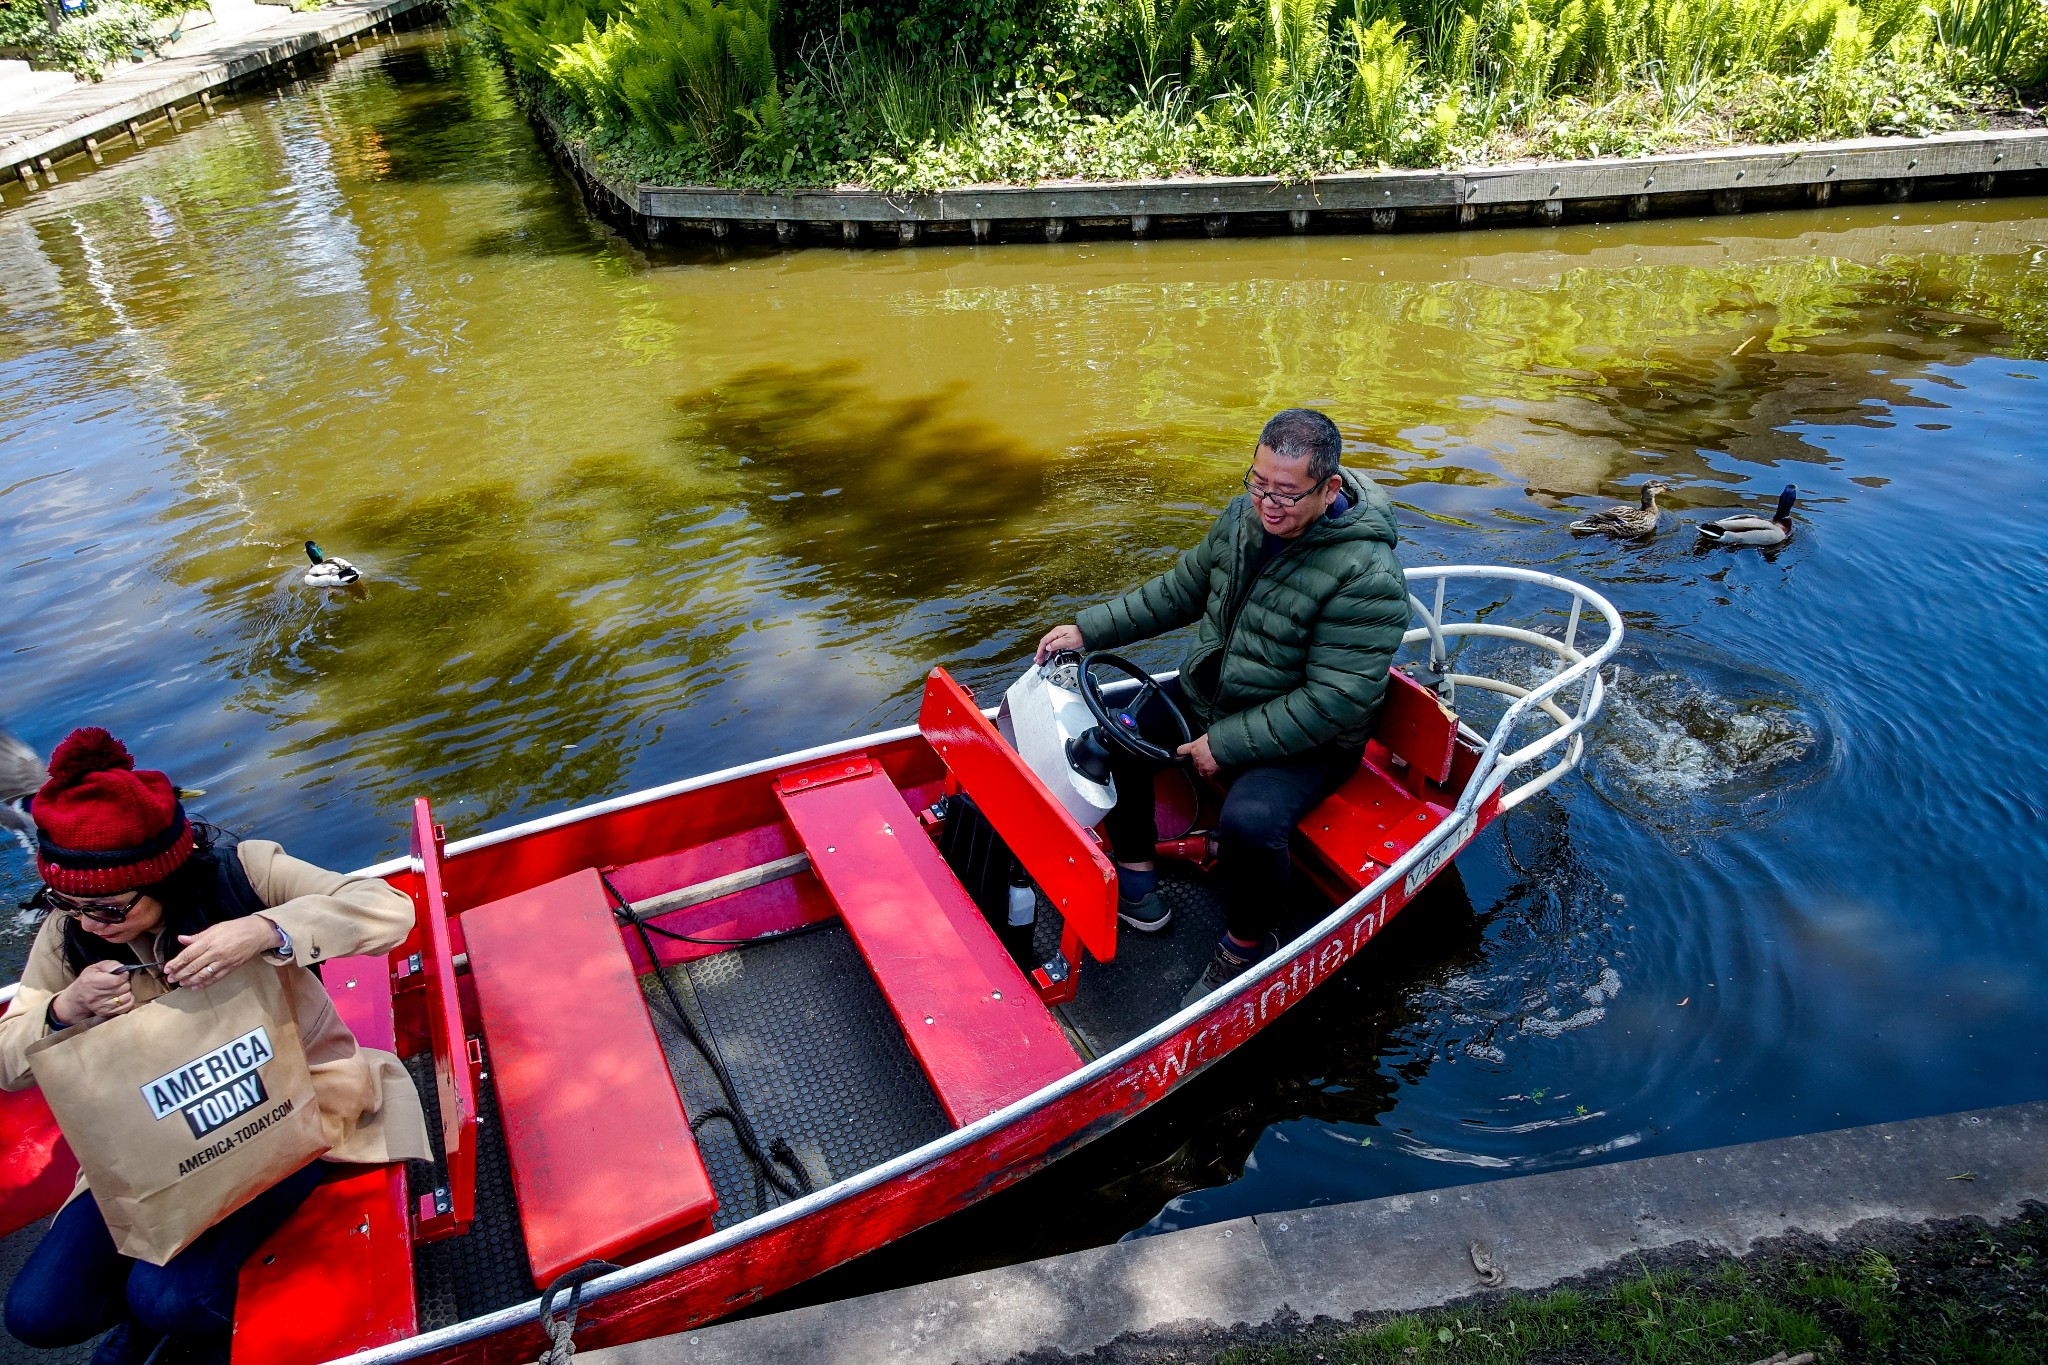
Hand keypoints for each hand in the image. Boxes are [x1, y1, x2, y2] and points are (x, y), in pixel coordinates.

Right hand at [55, 962, 139, 1023]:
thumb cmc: (88, 980)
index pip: (116, 980)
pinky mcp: (105, 1013)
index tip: (122, 974)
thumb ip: (109, 965)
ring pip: (127, 997)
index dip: (124, 975)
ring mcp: (100, 1006)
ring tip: (119, 989)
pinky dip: (127, 1000)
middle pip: (123, 988)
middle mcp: (95, 996)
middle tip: (119, 981)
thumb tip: (121, 968)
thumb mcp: (95, 968)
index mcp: (91, 982)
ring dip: (126, 991)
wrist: (78, 997)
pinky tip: (121, 996)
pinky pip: (126, 1006)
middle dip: (125, 982)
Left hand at [165, 917, 279, 988]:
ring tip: (180, 983)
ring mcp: (223, 961)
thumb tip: (181, 939)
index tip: (167, 969)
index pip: (188, 954)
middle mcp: (215, 952)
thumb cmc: (236, 928)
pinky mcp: (231, 968)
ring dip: (189, 980)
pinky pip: (215, 978)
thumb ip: (197, 936)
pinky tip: (195, 986)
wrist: (258, 933)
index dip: (176, 963)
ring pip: (202, 974)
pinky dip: (204, 983)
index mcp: (209, 941)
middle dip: (180, 974)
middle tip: (170, 979)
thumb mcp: (215, 928)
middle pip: (193, 966)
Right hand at [1035, 623, 1083, 663]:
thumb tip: (1047, 648)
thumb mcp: (1066, 641)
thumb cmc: (1078, 636)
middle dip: (1041, 653)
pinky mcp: (1062, 639)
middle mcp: (1056, 633)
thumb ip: (1056, 645)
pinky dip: (1050, 652)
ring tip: (1042, 660)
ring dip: (1045, 653)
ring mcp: (1059, 636)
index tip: (1038, 657)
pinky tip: (1049, 657)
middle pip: (1045, 644)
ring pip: (1049, 645)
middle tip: (1038, 661)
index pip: (1044, 642)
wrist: (1086, 633)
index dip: (1040, 650)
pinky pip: (1053, 646)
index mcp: (1055, 632)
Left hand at [1177, 733, 1219, 777]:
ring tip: (1213, 763)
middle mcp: (1195, 758)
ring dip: (1205, 767)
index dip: (1181, 752)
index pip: (1181, 750)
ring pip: (1201, 769)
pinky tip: (1216, 768)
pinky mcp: (1209, 771)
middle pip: (1194, 761)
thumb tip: (1205, 741)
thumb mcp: (1207, 736)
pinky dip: (1212, 772)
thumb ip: (1204, 741)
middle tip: (1207, 756)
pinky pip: (1210, 775)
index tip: (1181, 753)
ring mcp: (1202, 765)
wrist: (1225, 746)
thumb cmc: (1218, 738)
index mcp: (1193, 747)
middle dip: (1199, 760)